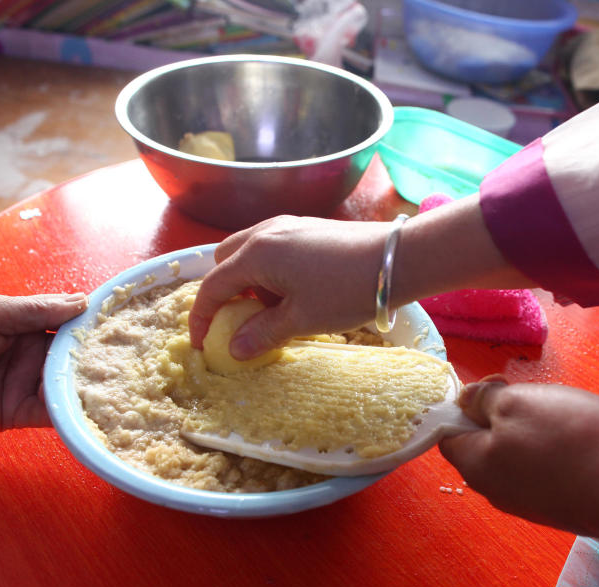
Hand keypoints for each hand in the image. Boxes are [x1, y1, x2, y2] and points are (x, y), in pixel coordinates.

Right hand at [189, 195, 532, 358]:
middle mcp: (265, 233)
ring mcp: (288, 226)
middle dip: (224, 293)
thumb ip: (263, 334)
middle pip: (225, 262)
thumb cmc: (346, 290)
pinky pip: (272, 249)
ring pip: (249, 253)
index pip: (213, 287)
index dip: (202, 317)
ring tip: (271, 312)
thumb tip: (234, 349)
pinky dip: (269, 272)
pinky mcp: (308, 228)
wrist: (397, 259)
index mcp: (256, 254)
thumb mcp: (302, 320)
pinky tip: (293, 294)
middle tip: (237, 323)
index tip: (202, 343)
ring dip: (248, 282)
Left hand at [439, 379, 598, 571]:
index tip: (495, 386)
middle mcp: (496, 491)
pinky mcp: (561, 505)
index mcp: (475, 467)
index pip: (449, 435)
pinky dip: (555, 450)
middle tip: (533, 396)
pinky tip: (578, 438)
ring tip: (561, 415)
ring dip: (532, 431)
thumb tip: (463, 401)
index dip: (465, 405)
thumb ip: (482, 400)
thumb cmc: (570, 438)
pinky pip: (544, 469)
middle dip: (501, 416)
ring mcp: (530, 502)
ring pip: (516, 455)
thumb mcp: (517, 402)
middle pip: (484, 445)